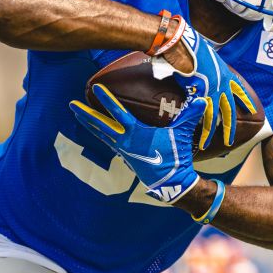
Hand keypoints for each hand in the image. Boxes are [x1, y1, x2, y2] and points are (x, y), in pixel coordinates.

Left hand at [70, 84, 206, 202]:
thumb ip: (189, 116)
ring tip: (78, 114)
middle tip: (71, 104)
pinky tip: (97, 129)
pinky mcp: (125, 155)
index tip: (96, 89)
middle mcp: (125, 141)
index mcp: (136, 134)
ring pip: (101, 133)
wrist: (171, 183)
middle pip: (100, 125)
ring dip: (89, 123)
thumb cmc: (175, 158)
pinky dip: (100, 133)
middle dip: (86, 114)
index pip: (118, 113)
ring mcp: (123, 150)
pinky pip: (108, 140)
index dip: (107, 100)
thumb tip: (202, 99)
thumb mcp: (181, 135)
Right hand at [169, 19, 256, 149]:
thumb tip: (200, 68)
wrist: (186, 48)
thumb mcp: (207, 57)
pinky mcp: (200, 96)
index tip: (253, 110)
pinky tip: (204, 138)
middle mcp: (221, 86)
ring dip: (215, 132)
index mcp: (225, 75)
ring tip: (216, 145)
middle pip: (229, 110)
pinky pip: (203, 116)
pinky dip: (204, 128)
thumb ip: (207, 67)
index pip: (239, 90)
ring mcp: (212, 92)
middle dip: (230, 126)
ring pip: (215, 118)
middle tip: (231, 140)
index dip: (245, 101)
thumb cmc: (193, 48)